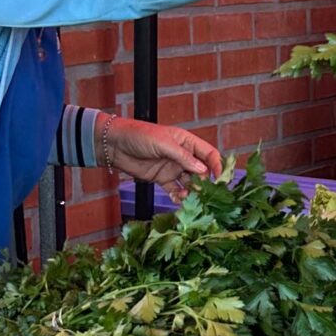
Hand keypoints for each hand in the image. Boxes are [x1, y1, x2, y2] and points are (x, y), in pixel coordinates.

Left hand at [95, 116, 223, 189]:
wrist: (114, 145)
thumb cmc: (139, 136)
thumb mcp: (163, 143)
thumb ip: (183, 157)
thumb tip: (202, 169)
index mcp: (186, 142)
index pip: (208, 153)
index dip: (216, 165)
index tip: (220, 178)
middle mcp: (182, 155)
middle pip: (201, 170)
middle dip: (205, 182)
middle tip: (203, 192)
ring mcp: (172, 168)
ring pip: (190, 182)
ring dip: (192, 191)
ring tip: (189, 197)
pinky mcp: (162, 179)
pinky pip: (175, 189)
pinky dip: (178, 196)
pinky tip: (178, 199)